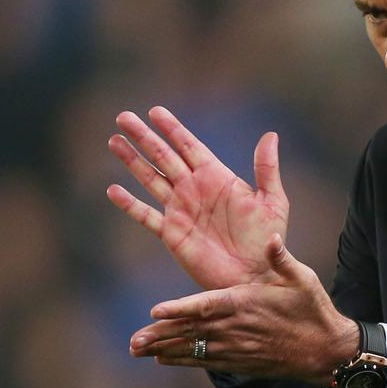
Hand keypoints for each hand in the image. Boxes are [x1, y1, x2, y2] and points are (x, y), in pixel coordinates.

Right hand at [107, 106, 288, 289]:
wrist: (256, 276)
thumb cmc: (268, 239)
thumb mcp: (273, 202)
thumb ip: (267, 169)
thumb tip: (271, 135)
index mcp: (217, 177)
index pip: (189, 146)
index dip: (172, 129)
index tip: (155, 111)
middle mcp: (195, 189)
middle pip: (164, 157)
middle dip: (144, 137)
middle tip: (123, 117)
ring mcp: (181, 210)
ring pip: (151, 179)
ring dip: (132, 161)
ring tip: (114, 141)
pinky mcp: (172, 234)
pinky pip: (146, 216)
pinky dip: (130, 204)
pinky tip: (113, 190)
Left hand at [128, 233, 358, 383]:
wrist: (326, 350)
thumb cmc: (312, 309)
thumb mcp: (302, 278)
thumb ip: (282, 258)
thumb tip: (271, 237)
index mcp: (247, 304)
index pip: (206, 307)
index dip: (180, 310)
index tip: (155, 312)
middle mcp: (236, 328)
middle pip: (192, 333)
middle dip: (161, 336)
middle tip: (133, 341)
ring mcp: (237, 348)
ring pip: (194, 350)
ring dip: (165, 351)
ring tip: (138, 352)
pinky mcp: (241, 362)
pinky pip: (206, 362)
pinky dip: (184, 361)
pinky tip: (164, 360)